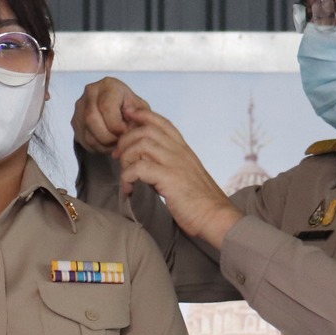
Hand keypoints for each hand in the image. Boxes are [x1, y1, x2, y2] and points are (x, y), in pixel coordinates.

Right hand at [72, 77, 150, 153]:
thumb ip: (139, 116)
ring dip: (103, 145)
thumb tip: (130, 124)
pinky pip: (83, 140)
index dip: (117, 126)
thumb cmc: (129, 107)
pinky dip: (97, 148)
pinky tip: (107, 144)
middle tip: (120, 142)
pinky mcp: (75, 121)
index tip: (126, 133)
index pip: (106, 108)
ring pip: (87, 133)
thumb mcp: (140, 108)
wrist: (117, 107)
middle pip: (92, 120)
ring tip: (116, 144)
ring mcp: (80, 107)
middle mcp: (90, 92)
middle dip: (109, 137)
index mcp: (108, 85)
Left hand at [111, 105, 240, 248]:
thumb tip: (147, 166)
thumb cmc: (201, 203)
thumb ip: (169, 166)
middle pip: (146, 130)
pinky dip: (127, 177)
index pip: (162, 123)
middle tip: (118, 156)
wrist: (216, 218)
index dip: (142, 116)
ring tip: (124, 174)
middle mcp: (180, 152)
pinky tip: (128, 189)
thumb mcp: (186, 176)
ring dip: (126, 157)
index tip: (128, 121)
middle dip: (126, 139)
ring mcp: (175, 164)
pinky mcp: (169, 179)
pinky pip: (139, 168)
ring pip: (141, 144)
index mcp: (184, 150)